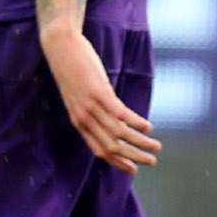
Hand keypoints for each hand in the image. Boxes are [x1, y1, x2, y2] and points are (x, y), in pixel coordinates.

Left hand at [41, 28, 160, 173]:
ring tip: (157, 146)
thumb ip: (93, 107)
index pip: (99, 150)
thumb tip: (111, 115)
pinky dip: (136, 123)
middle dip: (133, 157)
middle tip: (152, 161)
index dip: (117, 162)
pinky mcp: (99, 93)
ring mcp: (91, 106)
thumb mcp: (80, 94)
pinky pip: (121, 114)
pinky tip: (149, 127)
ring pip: (118, 133)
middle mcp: (84, 118)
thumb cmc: (72, 68)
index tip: (134, 169)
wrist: (60, 47)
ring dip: (140, 143)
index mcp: (78, 121)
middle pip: (111, 147)